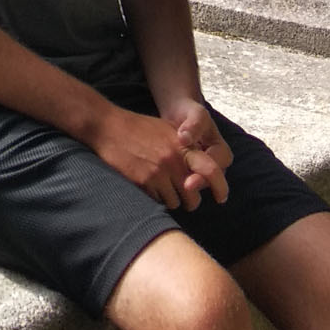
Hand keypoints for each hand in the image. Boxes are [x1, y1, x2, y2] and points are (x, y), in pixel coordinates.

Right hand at [88, 104, 217, 211]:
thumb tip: (202, 168)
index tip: (221, 198)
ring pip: (175, 203)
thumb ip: (184, 148)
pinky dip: (155, 198)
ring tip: (159, 187)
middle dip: (188, 200)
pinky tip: (147, 186)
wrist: (108, 126)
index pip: (211, 169)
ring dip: (170, 199)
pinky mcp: (144, 181)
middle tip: (181, 195)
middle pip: (193, 197)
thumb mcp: (166, 131)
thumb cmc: (138, 128)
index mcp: (182, 145)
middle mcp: (174, 159)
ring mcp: (159, 171)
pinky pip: (157, 202)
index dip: (220, 186)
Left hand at [163, 96, 231, 208]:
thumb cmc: (190, 112)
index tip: (189, 183)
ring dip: (187, 189)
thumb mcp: (196, 113)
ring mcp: (201, 169)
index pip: (216, 168)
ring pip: (197, 184)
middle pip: (208, 181)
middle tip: (182, 189)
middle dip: (196, 185)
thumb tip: (185, 139)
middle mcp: (214, 164)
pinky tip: (165, 185)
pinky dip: (177, 184)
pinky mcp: (189, 171)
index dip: (204, 176)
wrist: (179, 112)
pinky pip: (187, 181)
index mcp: (221, 151)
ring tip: (172, 191)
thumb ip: (194, 124)